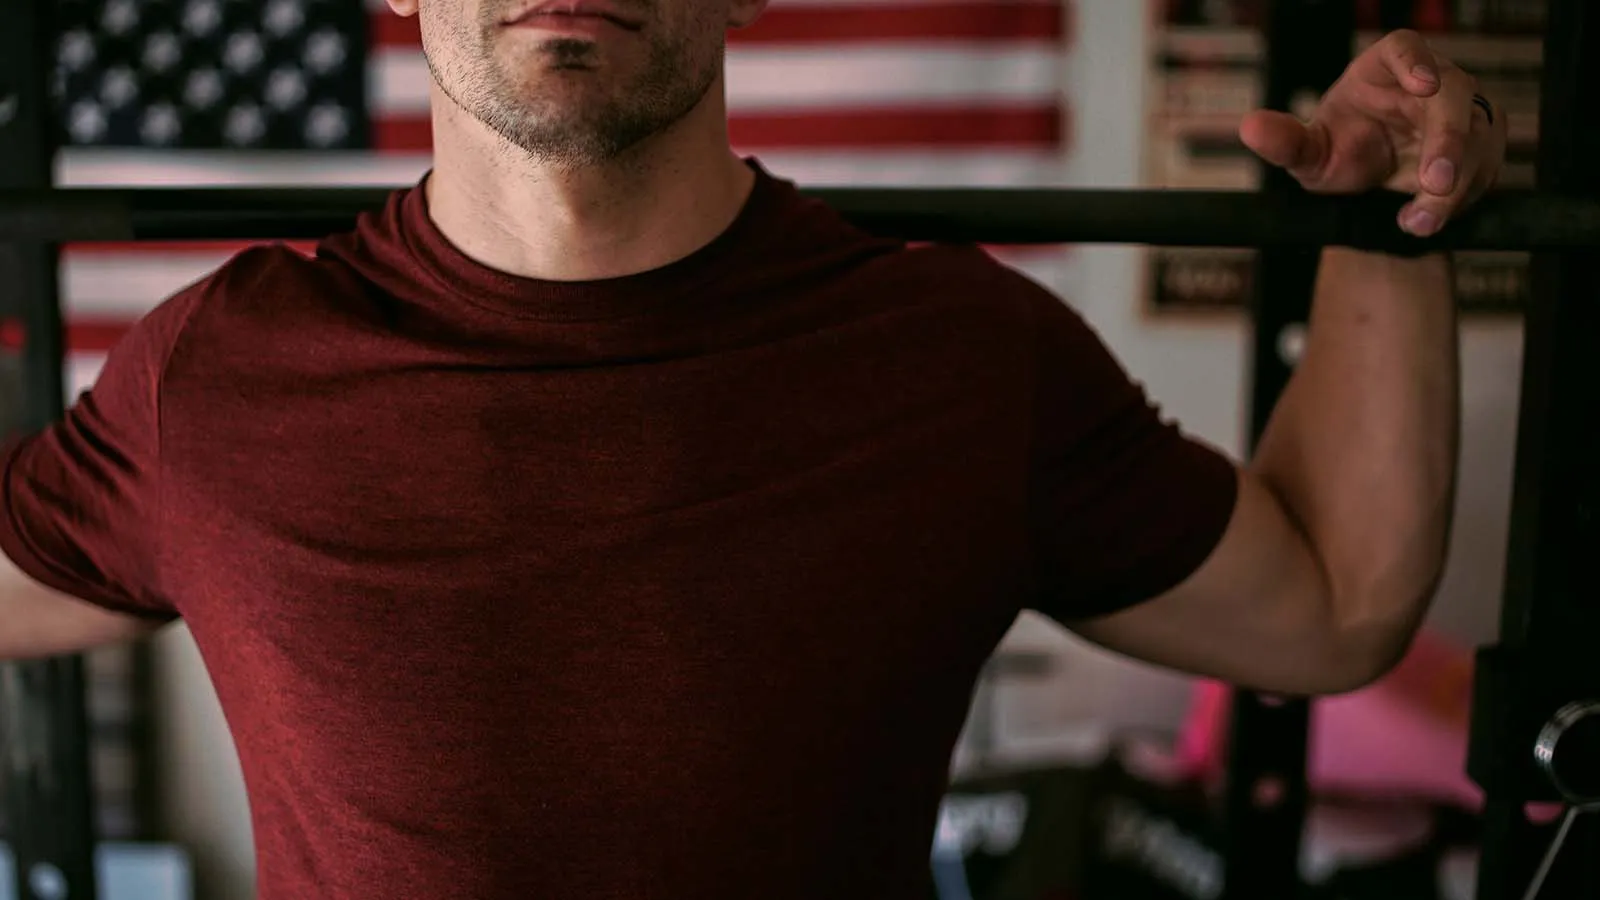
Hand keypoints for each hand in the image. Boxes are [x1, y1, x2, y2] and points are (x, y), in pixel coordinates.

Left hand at [1239, 29, 1508, 237]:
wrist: (1371, 183)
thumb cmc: (1341, 149)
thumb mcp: (1310, 153)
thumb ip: (1285, 142)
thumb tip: (1249, 128)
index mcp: (1386, 65)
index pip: (1406, 48)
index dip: (1418, 62)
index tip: (1425, 83)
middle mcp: (1434, 80)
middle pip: (1454, 99)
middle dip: (1449, 143)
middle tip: (1435, 184)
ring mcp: (1466, 110)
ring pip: (1477, 140)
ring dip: (1454, 187)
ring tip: (1416, 221)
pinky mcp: (1483, 142)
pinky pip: (1485, 169)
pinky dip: (1459, 201)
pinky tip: (1424, 220)